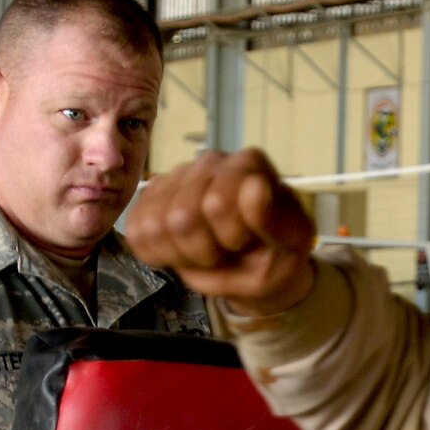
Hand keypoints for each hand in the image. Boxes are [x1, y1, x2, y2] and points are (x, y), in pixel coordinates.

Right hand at [126, 148, 317, 314]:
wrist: (258, 268)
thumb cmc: (277, 255)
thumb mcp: (291, 245)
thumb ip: (273, 219)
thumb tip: (255, 185)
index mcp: (249, 164)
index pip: (217, 204)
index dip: (231, 238)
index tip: (247, 242)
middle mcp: (210, 161)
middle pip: (181, 218)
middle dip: (206, 252)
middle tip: (227, 252)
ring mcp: (177, 177)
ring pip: (155, 227)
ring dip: (183, 255)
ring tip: (209, 253)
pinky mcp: (151, 197)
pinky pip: (137, 232)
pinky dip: (160, 254)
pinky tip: (185, 251)